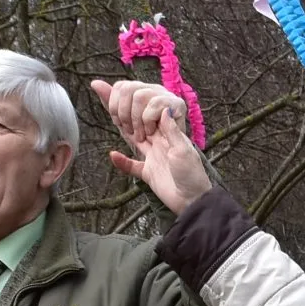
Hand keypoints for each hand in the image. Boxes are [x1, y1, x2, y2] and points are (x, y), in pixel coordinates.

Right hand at [92, 78, 211, 212]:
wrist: (193, 202)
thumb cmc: (193, 176)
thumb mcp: (183, 150)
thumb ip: (172, 131)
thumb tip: (164, 109)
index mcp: (168, 134)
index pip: (150, 112)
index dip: (138, 104)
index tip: (133, 105)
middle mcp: (158, 142)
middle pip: (137, 121)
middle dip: (124, 109)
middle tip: (113, 103)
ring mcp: (152, 157)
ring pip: (132, 137)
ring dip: (122, 126)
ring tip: (111, 113)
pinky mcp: (148, 174)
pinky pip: (132, 166)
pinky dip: (122, 162)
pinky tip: (113, 155)